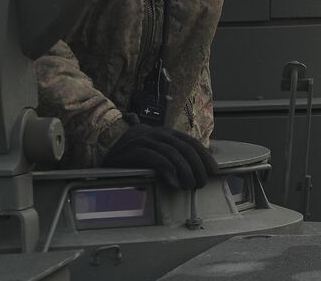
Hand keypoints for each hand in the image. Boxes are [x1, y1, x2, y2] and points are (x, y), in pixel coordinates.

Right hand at [101, 124, 219, 188]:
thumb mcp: (156, 153)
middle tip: (201, 183)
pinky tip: (174, 183)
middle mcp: (159, 133)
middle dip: (197, 167)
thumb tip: (191, 175)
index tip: (214, 171)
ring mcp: (147, 140)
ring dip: (185, 172)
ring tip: (190, 186)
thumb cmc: (134, 153)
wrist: (105, 144)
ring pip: (173, 154)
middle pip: (186, 149)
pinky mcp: (135, 150)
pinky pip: (156, 159)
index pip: (191, 142)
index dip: (205, 157)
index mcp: (167, 133)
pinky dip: (167, 171)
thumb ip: (171, 159)